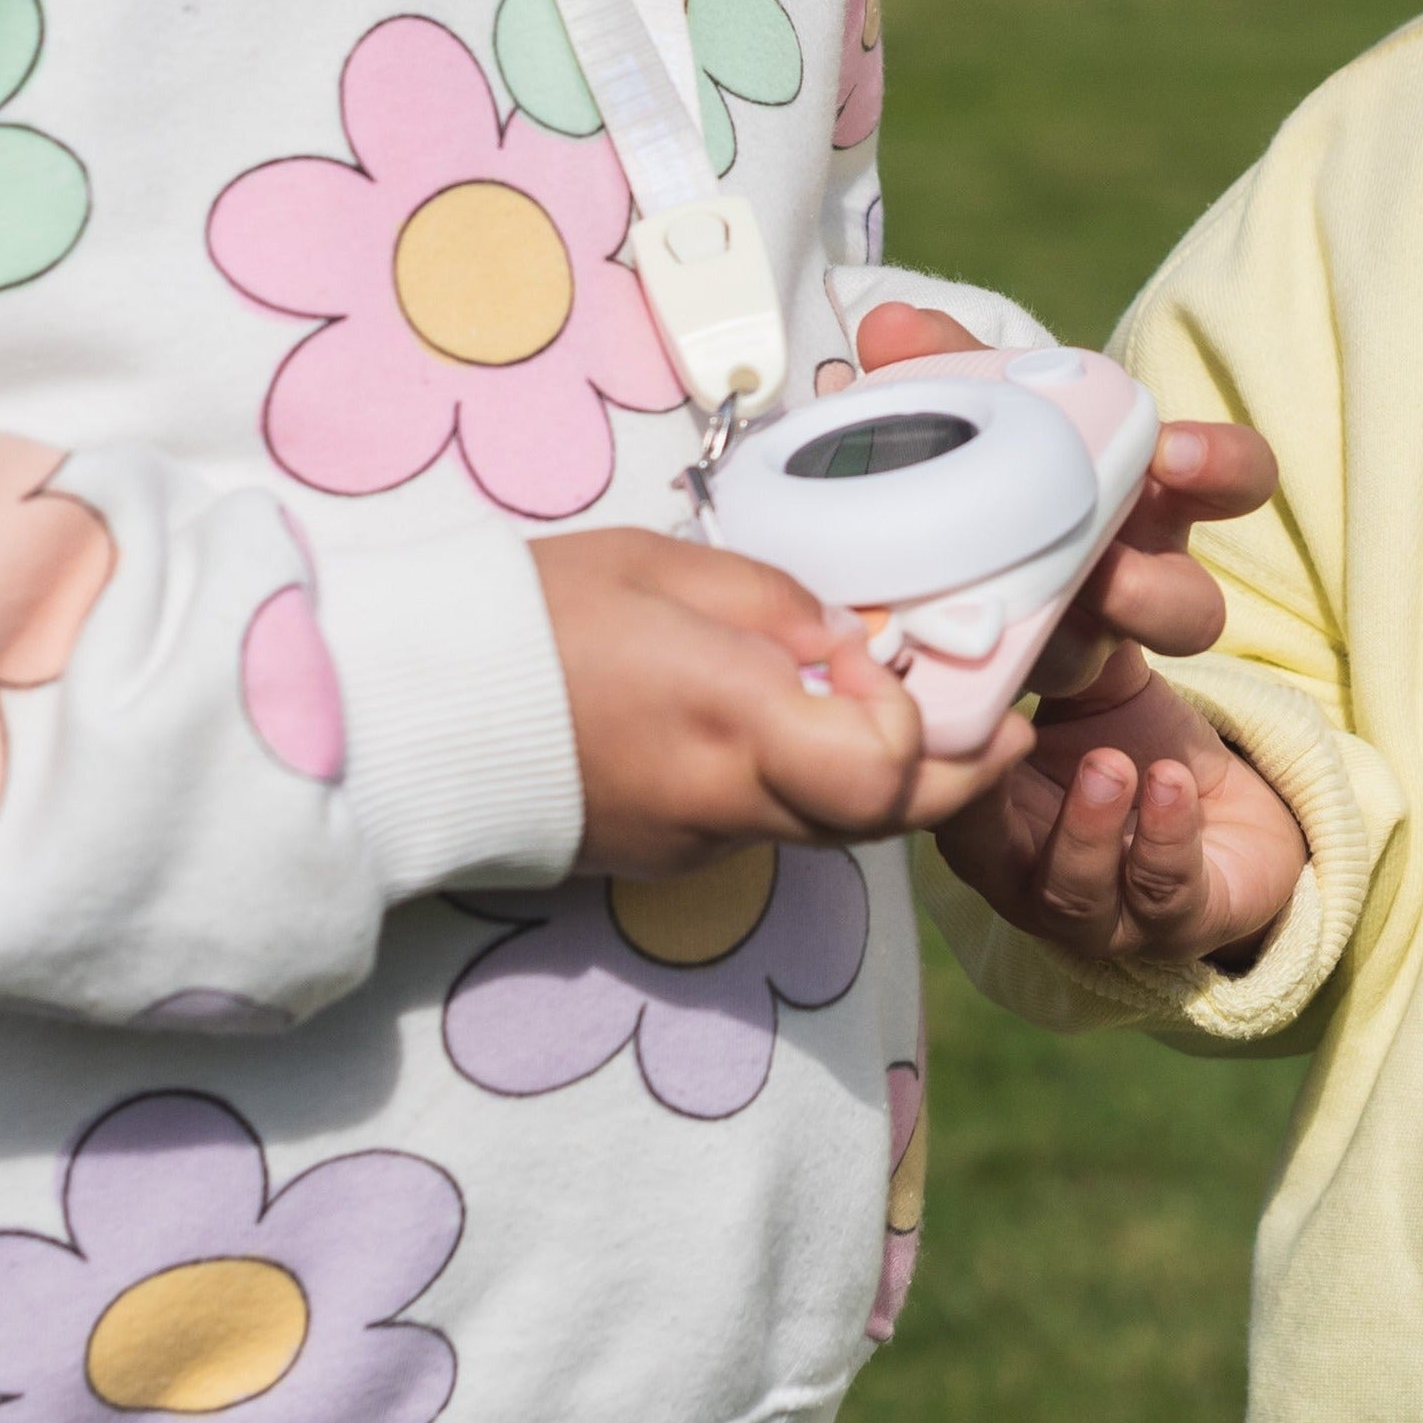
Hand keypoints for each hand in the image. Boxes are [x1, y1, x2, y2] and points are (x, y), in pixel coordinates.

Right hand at [531, 527, 1029, 876]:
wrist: (419, 712)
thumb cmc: (540, 616)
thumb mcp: (669, 566)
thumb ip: (776, 601)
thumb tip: (845, 637)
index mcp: (735, 717)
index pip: (884, 770)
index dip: (910, 715)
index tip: (873, 652)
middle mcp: (727, 799)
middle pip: (883, 823)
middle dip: (958, 779)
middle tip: (1003, 731)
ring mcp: (695, 842)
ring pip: (830, 832)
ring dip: (879, 782)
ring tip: (892, 711)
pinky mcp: (664, 856)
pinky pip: (764, 829)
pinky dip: (801, 787)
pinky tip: (785, 729)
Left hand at [846, 302, 1281, 703]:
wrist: (949, 569)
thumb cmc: (994, 468)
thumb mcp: (980, 407)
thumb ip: (946, 362)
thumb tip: (890, 325)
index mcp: (1149, 493)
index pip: (1237, 477)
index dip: (1222, 466)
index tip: (1171, 453)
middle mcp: (1136, 578)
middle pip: (1193, 610)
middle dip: (1151, 594)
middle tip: (1101, 574)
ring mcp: (1077, 645)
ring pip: (1102, 665)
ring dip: (1064, 649)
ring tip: (1015, 638)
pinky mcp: (1013, 693)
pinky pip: (1008, 704)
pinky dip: (966, 681)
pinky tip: (926, 663)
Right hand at [930, 664, 1306, 966]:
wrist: (1236, 810)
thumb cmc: (1143, 748)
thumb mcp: (1102, 688)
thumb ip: (1070, 640)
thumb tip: (1049, 565)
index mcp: (994, 814)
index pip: (944, 792)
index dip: (940, 752)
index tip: (951, 695)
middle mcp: (1028, 875)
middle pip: (982, 857)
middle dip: (991, 806)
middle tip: (1018, 737)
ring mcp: (1099, 913)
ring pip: (1071, 891)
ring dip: (1087, 829)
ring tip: (1113, 766)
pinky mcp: (1175, 924)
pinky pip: (1163, 892)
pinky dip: (1166, 838)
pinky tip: (1174, 784)